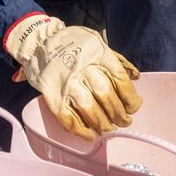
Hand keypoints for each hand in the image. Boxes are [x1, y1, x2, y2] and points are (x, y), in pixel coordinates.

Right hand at [5, 14, 141, 138]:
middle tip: (123, 122)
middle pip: (106, 96)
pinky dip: (80, 130)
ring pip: (89, 109)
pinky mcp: (52, 94)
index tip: (132, 108)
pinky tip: (90, 135)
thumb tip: (136, 77)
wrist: (39, 40)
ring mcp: (66, 82)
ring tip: (108, 129)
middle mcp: (83, 68)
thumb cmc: (73, 44)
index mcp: (98, 54)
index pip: (120, 80)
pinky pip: (68, 117)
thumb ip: (116, 60)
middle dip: (118, 114)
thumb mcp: (97, 43)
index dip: (129, 98)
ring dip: (102, 124)